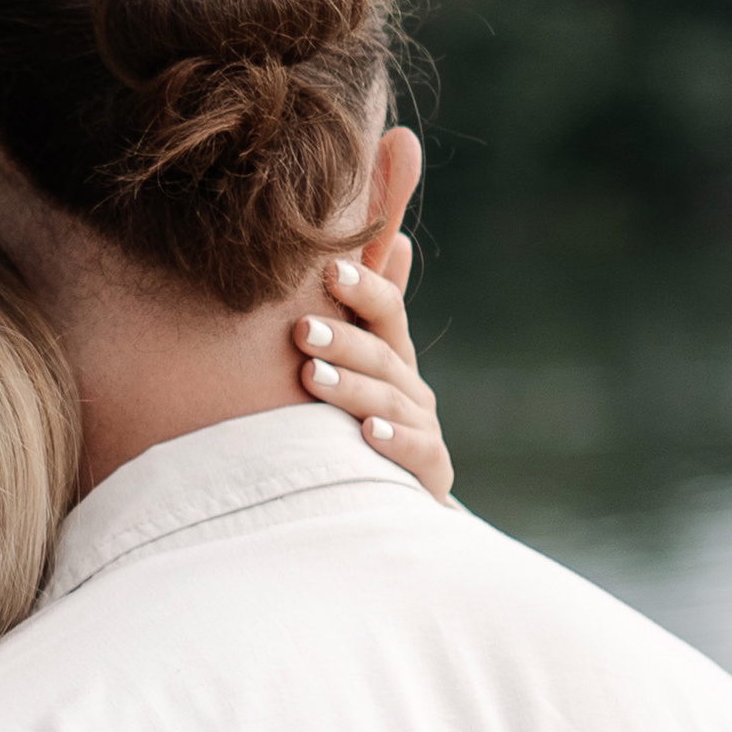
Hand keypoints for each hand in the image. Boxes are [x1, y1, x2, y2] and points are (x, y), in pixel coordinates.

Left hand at [295, 218, 451, 501]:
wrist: (398, 495)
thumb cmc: (370, 418)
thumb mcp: (365, 362)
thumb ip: (372, 306)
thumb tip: (395, 235)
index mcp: (391, 355)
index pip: (386, 311)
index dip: (364, 289)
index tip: (329, 270)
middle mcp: (410, 387)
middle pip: (380, 355)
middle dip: (342, 340)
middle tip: (301, 330)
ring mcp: (422, 427)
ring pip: (388, 401)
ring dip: (351, 388)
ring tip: (313, 378)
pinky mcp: (430, 470)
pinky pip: (416, 452)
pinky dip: (393, 441)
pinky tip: (367, 433)